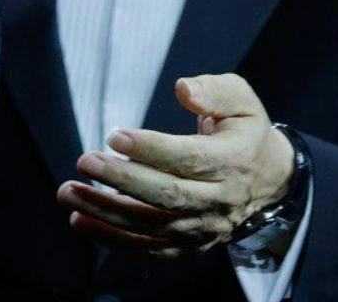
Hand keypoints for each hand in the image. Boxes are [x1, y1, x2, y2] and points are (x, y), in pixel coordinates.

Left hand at [56, 73, 293, 260]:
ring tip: (68, 192)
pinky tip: (80, 222)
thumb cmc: (243, 130)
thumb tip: (184, 89)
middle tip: (85, 161)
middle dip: (122, 180)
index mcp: (233, 161)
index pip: (190, 159)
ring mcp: (205, 227)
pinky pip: (149, 248)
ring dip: (106, 211)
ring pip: (152, 225)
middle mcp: (220, 200)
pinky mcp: (190, 245)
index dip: (151, 149)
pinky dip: (112, 239)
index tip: (114, 135)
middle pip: (168, 196)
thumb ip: (213, 90)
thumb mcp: (240, 99)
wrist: (268, 179)